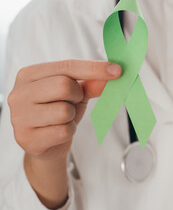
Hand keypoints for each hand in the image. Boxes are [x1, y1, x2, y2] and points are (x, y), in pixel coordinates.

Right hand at [7, 59, 121, 208]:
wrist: (46, 144)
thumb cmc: (58, 112)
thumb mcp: (76, 94)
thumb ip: (92, 83)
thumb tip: (112, 74)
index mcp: (29, 75)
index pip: (67, 66)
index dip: (94, 68)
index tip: (117, 71)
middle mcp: (18, 93)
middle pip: (63, 86)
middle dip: (77, 96)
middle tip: (72, 103)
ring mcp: (19, 117)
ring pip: (64, 111)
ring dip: (71, 117)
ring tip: (62, 119)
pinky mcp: (26, 138)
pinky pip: (63, 131)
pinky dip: (68, 132)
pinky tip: (57, 133)